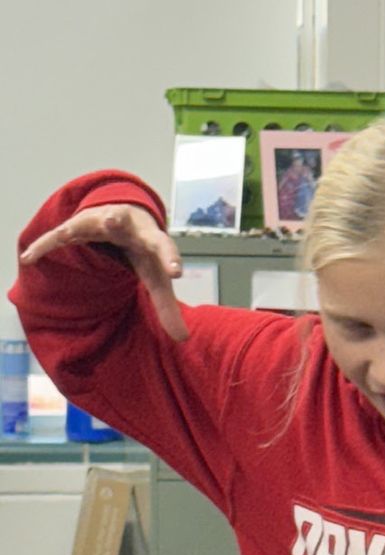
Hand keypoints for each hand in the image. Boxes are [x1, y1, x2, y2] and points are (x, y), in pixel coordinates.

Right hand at [22, 203, 188, 341]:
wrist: (125, 214)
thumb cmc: (143, 251)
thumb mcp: (156, 277)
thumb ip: (167, 306)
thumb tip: (184, 338)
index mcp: (150, 239)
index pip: (163, 248)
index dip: (169, 259)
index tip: (175, 272)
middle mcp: (125, 225)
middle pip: (123, 222)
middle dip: (117, 221)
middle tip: (114, 219)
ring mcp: (99, 222)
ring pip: (87, 222)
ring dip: (78, 224)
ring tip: (68, 230)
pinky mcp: (78, 226)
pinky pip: (60, 237)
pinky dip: (45, 246)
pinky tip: (29, 258)